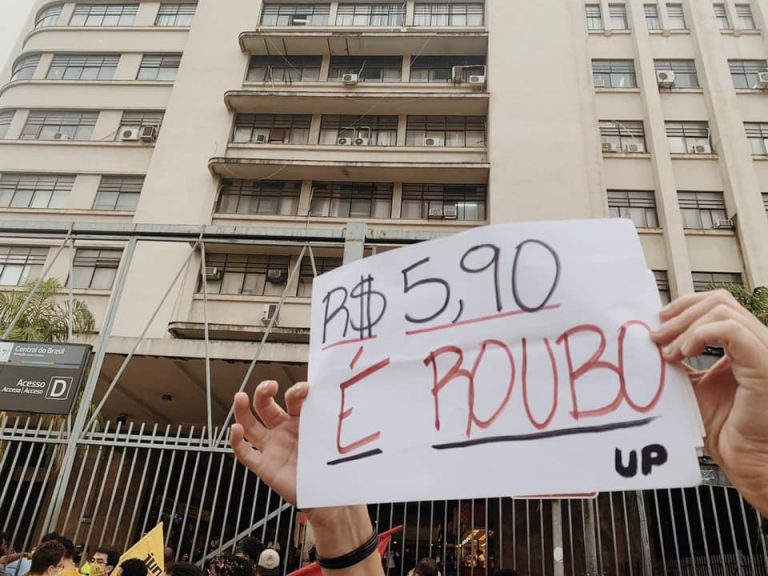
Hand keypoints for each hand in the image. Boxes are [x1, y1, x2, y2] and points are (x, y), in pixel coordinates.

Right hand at [230, 381, 383, 573]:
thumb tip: (358, 400)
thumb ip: (337, 422)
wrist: (330, 498)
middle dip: (263, 393)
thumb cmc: (333, 467)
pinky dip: (236, 441)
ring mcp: (272, 447)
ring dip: (243, 410)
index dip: (296, 391)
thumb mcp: (335, 440)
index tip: (305, 390)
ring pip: (250, 425)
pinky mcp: (264, 466)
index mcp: (301, 421)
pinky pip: (245, 453)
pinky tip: (234, 431)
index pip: (293, 400)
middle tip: (268, 387)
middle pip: (266, 406)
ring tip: (241, 397)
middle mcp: (283, 430)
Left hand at [652, 290, 767, 515]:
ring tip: (668, 352)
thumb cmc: (725, 428)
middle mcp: (758, 342)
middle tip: (655, 336)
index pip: (717, 304)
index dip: (684, 306)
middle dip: (680, 313)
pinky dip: (701, 335)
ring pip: (723, 310)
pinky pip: (732, 330)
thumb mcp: (693, 383)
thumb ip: (680, 358)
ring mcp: (764, 350)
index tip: (657, 322)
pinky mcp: (764, 363)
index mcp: (745, 345)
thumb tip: (653, 339)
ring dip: (685, 326)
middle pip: (718, 300)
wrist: (744, 457)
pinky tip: (684, 353)